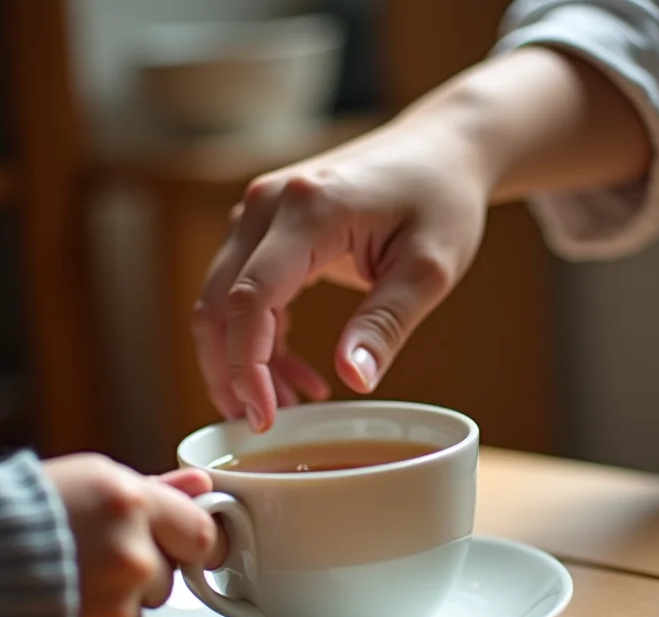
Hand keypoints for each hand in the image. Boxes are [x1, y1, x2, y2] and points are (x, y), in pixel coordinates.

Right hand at [43, 454, 225, 616]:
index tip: (177, 541)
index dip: (188, 539)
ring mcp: (114, 606)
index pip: (201, 533)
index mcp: (132, 505)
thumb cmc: (23, 512)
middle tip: (102, 551)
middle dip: (146, 567)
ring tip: (76, 575)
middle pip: (171, 574)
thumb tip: (204, 484)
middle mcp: (131, 557)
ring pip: (143, 607)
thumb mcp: (92, 479)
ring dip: (122, 598)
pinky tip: (65, 601)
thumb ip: (159, 488)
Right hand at [193, 119, 490, 431]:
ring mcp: (261, 212)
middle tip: (264, 423)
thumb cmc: (441, 200)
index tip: (265, 419)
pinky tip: (295, 372)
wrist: (440, 151)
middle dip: (230, 373)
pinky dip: (259, 339)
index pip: (249, 299)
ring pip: (221, 302)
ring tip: (289, 405)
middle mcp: (269, 206)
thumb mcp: (429, 269)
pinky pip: (242, 290)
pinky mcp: (267, 227)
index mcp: (309, 210)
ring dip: (243, 360)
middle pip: (217, 304)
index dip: (247, 368)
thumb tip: (353, 381)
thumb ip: (385, 324)